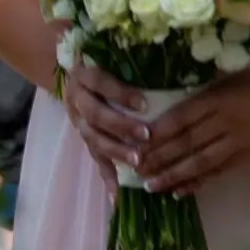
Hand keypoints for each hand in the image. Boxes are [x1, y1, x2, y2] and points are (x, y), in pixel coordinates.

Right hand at [60, 61, 146, 190]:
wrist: (73, 74)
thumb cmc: (106, 62)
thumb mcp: (112, 56)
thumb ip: (133, 58)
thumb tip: (175, 60)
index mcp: (85, 75)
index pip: (99, 81)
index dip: (119, 93)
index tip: (144, 102)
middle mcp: (78, 100)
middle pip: (95, 115)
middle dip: (120, 126)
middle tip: (145, 135)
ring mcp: (78, 122)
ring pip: (93, 139)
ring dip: (116, 151)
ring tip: (137, 161)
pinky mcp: (84, 140)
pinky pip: (95, 159)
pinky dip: (107, 176)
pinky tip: (118, 193)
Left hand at [132, 51, 249, 195]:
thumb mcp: (239, 71)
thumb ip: (211, 86)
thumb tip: (176, 99)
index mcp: (222, 94)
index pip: (181, 116)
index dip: (157, 131)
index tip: (135, 141)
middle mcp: (227, 119)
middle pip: (185, 142)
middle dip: (158, 157)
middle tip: (133, 169)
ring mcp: (240, 139)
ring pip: (200, 161)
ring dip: (173, 175)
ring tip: (151, 186)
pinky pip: (220, 170)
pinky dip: (200, 181)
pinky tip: (183, 190)